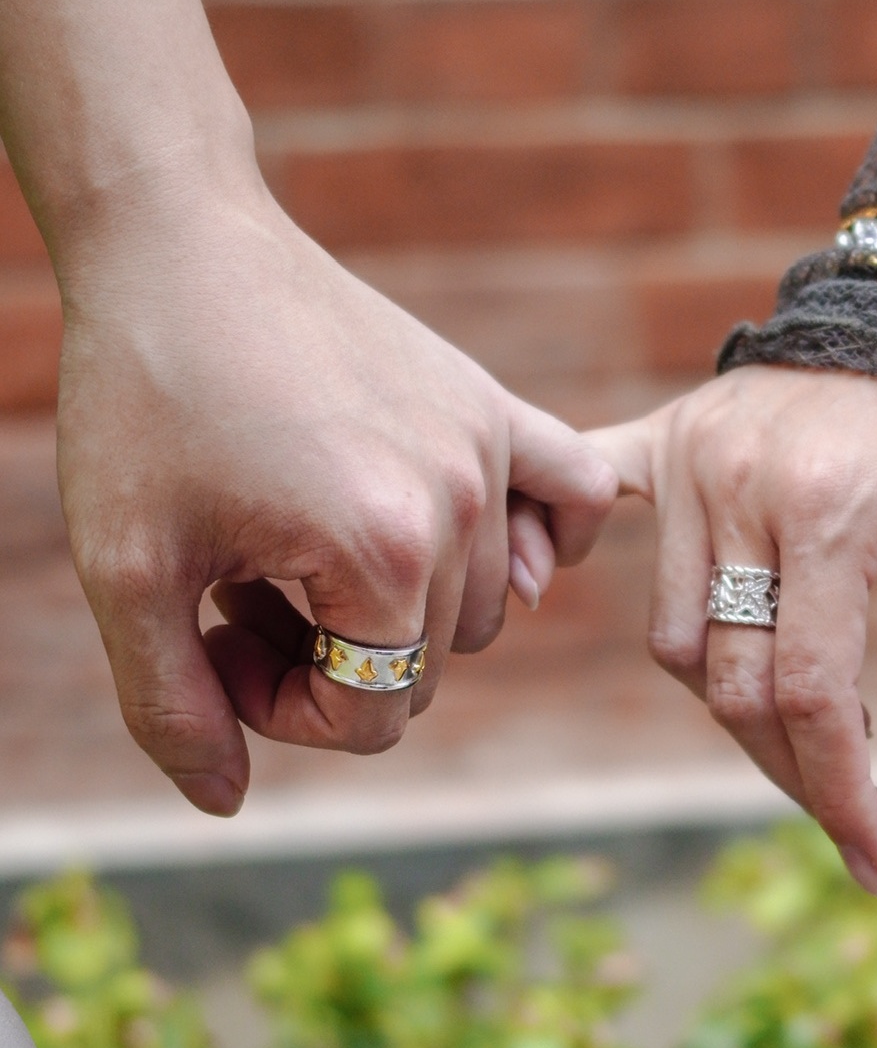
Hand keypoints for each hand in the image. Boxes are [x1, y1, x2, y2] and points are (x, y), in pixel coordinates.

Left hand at [56, 184, 615, 816]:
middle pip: (424, 668)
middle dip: (326, 657)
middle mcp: (460, 501)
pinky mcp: (489, 401)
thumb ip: (172, 707)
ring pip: (483, 607)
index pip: (373, 714)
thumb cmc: (142, 400)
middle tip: (239, 585)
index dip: (280, 708)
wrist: (178, 245)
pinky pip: (577, 494)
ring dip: (391, 606)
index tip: (211, 638)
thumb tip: (226, 802)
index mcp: (381, 551)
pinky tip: (485, 542)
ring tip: (298, 543)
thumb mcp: (126, 569)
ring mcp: (487, 444)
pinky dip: (548, 539)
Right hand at [589, 366, 876, 894]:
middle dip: (793, 771)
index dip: (837, 789)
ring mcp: (687, 462)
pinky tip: (546, 580)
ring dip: (731, 700)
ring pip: (675, 638)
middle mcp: (740, 485)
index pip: (807, 689)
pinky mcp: (658, 443)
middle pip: (731, 683)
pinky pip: (582, 510)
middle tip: (855, 820)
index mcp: (830, 508)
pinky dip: (561, 548)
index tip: (875, 858)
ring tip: (801, 723)